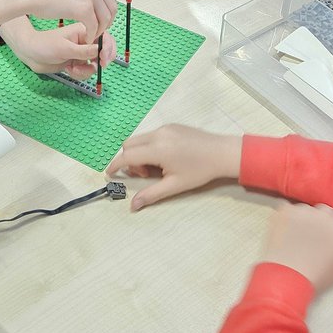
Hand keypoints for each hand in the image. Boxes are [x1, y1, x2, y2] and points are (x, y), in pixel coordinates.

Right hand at [0, 0, 116, 41]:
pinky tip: (84, 38)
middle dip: (105, 23)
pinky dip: (91, 35)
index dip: (106, 12)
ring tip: (89, 36)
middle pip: (111, 9)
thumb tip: (96, 1)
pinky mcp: (84, 8)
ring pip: (104, 20)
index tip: (99, 22)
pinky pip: (94, 27)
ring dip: (98, 31)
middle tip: (96, 32)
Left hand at [1, 21, 115, 79]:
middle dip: (102, 60)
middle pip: (104, 50)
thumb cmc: (44, 45)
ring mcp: (81, 52)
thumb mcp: (65, 49)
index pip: (104, 37)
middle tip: (99, 66)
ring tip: (74, 69)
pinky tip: (69, 70)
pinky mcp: (77, 62)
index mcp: (84, 31)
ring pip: (95, 63)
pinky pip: (86, 70)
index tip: (104, 59)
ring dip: (87, 70)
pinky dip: (81, 73)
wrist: (30, 54)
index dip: (108, 48)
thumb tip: (101, 50)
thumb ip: (84, 51)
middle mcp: (85, 41)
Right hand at [106, 125, 242, 210]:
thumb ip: (151, 194)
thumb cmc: (200, 171)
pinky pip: (151, 135)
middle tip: (145, 174)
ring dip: (140, 153)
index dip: (115, 165)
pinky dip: (150, 146)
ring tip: (157, 168)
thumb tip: (133, 205)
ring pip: (140, 139)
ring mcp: (165, 128)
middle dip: (130, 160)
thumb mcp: (174, 185)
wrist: (222, 153)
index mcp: (158, 149)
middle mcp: (158, 134)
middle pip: (130, 144)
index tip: (109, 174)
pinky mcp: (172, 126)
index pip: (128, 156)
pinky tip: (165, 158)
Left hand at [262, 202, 332, 294]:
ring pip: (307, 209)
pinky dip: (287, 217)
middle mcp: (325, 217)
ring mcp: (304, 212)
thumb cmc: (315, 277)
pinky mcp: (285, 212)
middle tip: (314, 236)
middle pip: (326, 211)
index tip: (331, 235)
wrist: (286, 278)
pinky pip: (288, 208)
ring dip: (305, 218)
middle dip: (322, 221)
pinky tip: (286, 231)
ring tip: (297, 236)